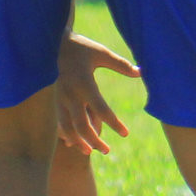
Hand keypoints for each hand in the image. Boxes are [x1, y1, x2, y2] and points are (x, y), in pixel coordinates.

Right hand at [55, 34, 138, 154]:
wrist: (53, 43)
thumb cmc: (82, 48)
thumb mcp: (102, 53)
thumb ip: (121, 65)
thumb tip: (141, 72)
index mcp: (84, 83)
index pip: (101, 109)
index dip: (114, 123)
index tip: (126, 133)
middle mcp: (70, 94)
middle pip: (82, 125)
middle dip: (94, 140)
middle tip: (107, 151)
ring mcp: (59, 99)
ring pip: (67, 127)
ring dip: (79, 142)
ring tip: (90, 152)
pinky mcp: (54, 101)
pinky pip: (60, 123)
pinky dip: (67, 135)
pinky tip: (75, 143)